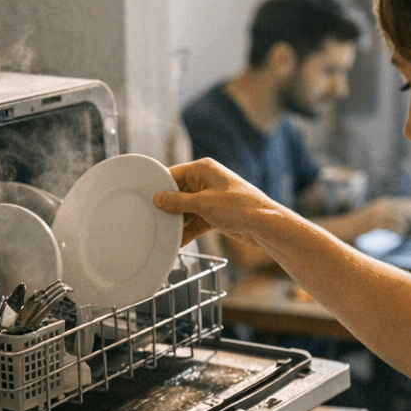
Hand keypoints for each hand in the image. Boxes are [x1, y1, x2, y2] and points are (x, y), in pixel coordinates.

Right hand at [153, 158, 276, 247]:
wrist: (264, 225)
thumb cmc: (239, 207)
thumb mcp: (203, 204)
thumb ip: (178, 201)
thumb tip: (158, 198)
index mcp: (203, 169)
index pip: (174, 174)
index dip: (160, 187)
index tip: (146, 198)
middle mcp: (206, 181)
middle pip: (179, 193)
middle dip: (168, 208)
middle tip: (153, 218)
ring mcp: (211, 198)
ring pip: (186, 209)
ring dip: (177, 222)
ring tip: (164, 233)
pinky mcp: (216, 214)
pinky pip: (196, 220)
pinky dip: (188, 230)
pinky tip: (178, 241)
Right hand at [354, 196, 410, 236]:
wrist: (340, 229)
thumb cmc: (360, 229)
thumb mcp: (377, 220)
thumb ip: (391, 220)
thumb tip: (410, 228)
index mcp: (385, 203)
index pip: (409, 202)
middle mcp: (382, 205)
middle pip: (407, 208)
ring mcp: (376, 212)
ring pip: (401, 216)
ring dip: (409, 225)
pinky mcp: (371, 222)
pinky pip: (391, 225)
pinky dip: (398, 231)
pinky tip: (401, 236)